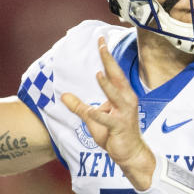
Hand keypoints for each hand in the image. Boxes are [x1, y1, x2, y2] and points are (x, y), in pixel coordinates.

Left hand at [61, 37, 155, 189]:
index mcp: (121, 95)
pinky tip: (91, 111)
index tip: (100, 40)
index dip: (106, 56)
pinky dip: (100, 115)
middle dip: (109, 60)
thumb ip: (79, 107)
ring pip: (116, 96)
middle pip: (117, 77)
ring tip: (98, 73)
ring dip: (107, 85)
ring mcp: (125, 114)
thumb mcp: (92, 119)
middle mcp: (126, 100)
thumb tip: (63, 95)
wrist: (130, 154)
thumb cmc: (114, 134)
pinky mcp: (121, 128)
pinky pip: (109, 121)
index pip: (113, 72)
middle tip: (101, 44)